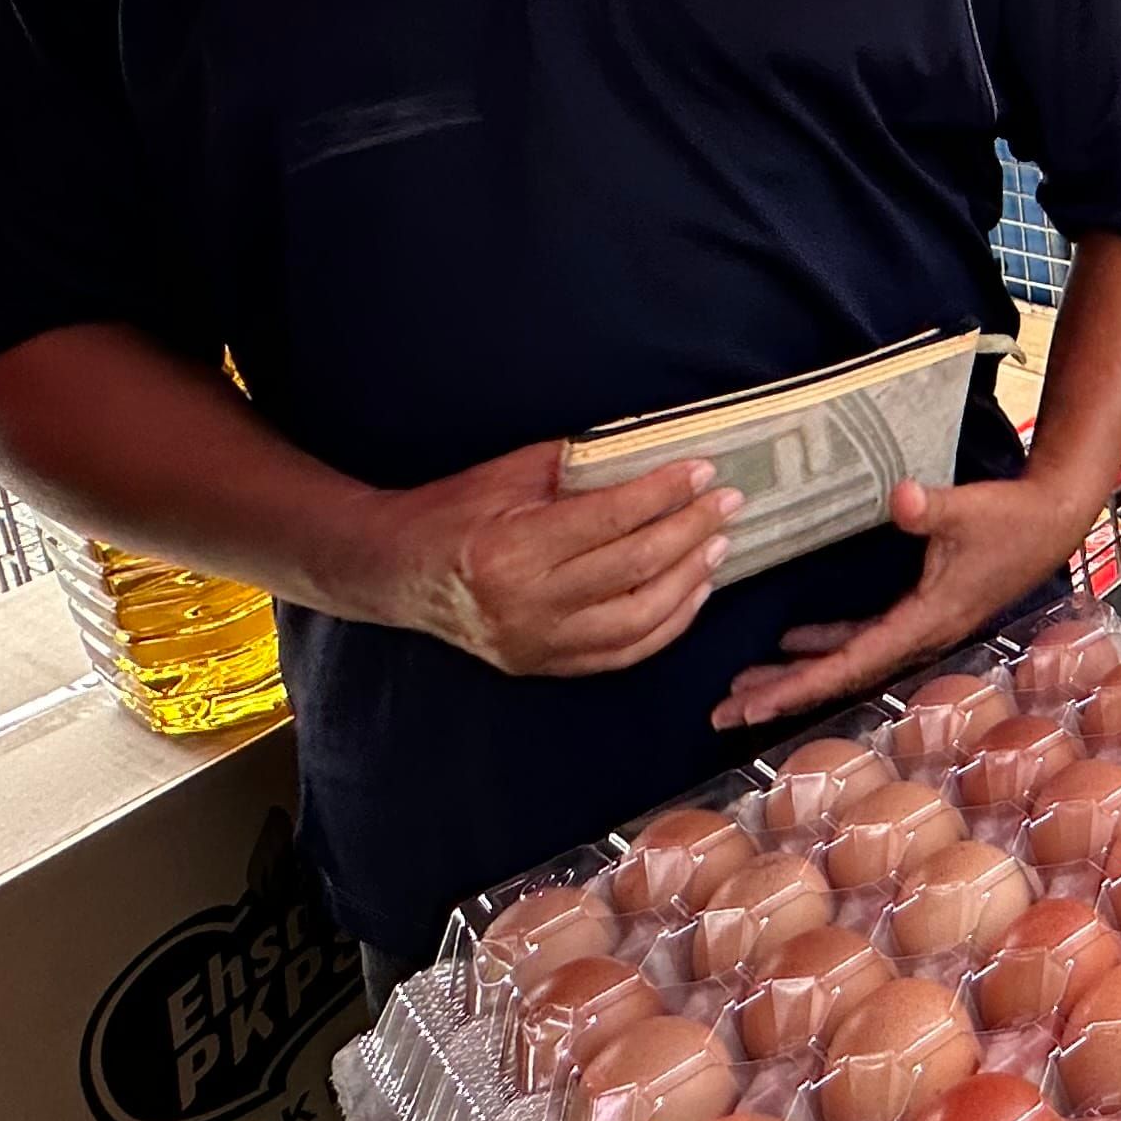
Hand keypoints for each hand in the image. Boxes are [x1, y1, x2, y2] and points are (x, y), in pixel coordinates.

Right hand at [364, 443, 740, 677]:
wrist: (394, 571)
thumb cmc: (451, 511)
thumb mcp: (508, 475)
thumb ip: (578, 467)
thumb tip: (651, 453)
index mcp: (513, 550)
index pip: (611, 520)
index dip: (664, 494)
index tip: (703, 470)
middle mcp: (527, 605)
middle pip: (633, 570)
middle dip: (690, 531)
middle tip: (727, 503)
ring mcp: (536, 644)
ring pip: (638, 622)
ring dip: (689, 581)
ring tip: (719, 545)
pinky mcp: (542, 666)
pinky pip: (621, 653)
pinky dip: (666, 625)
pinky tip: (693, 592)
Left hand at [712, 474, 1098, 731]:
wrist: (1051, 522)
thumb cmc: (1013, 519)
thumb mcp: (971, 510)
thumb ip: (932, 507)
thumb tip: (901, 496)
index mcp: (925, 622)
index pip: (848, 664)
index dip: (797, 687)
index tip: (752, 706)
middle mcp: (917, 638)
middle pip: (838, 677)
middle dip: (781, 696)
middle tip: (724, 714)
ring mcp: (917, 629)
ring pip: (845, 663)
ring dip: (796, 675)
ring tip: (743, 690)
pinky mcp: (920, 613)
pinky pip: (861, 639)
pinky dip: (824, 645)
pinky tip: (792, 642)